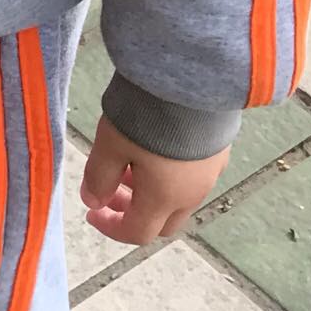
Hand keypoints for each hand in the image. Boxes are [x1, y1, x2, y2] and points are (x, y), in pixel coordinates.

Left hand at [80, 116, 227, 244]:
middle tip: (111, 191)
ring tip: (130, 164)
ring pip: (179, 200)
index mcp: (165, 198)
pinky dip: (169, 177)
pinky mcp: (219, 151)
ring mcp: (210, 173)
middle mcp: (193, 193)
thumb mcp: (111, 143)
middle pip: (163, 222)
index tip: (91, 212)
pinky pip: (193, 178)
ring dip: (150, 194)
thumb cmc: (148, 114)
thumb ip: (99, 177)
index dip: (110, 227)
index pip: (137, 232)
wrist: (194, 78)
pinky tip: (156, 150)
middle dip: (133, 214)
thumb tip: (93, 202)